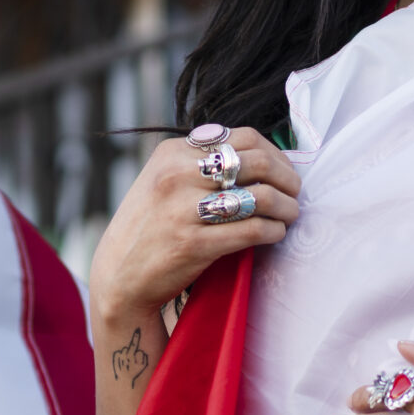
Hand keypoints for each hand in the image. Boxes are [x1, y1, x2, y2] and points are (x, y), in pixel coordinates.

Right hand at [87, 127, 301, 327]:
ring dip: (286, 207)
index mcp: (172, 153)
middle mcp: (176, 175)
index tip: (283, 171)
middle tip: (294, 194)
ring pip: (260, 196)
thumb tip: (260, 157)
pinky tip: (274, 234)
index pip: (242, 137)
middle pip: (256, 162)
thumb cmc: (149, 229)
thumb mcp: (162, 181)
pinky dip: (273, 231)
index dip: (274, 153)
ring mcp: (183, 210)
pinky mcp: (193, 244)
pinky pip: (252, 230)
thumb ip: (199, 165)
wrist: (118, 277)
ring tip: (289, 216)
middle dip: (287, 178)